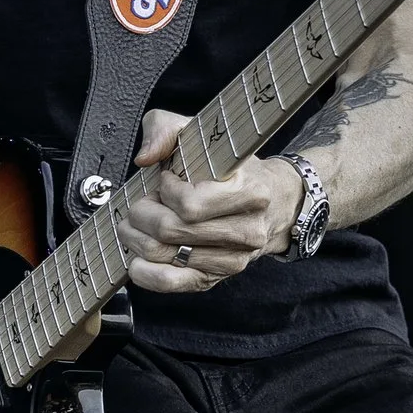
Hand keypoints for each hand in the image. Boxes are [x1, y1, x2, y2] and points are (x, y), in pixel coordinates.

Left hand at [118, 108, 305, 294]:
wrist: (275, 202)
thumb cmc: (233, 168)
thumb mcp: (204, 134)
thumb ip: (167, 129)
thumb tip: (145, 159)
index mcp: (248, 192)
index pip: (190, 204)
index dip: (165, 191)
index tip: (166, 180)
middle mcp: (245, 231)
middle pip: (171, 231)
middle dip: (141, 215)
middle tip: (139, 204)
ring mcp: (232, 259)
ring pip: (165, 256)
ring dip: (137, 239)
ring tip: (136, 225)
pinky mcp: (216, 278)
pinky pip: (171, 283)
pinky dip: (145, 272)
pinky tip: (138, 257)